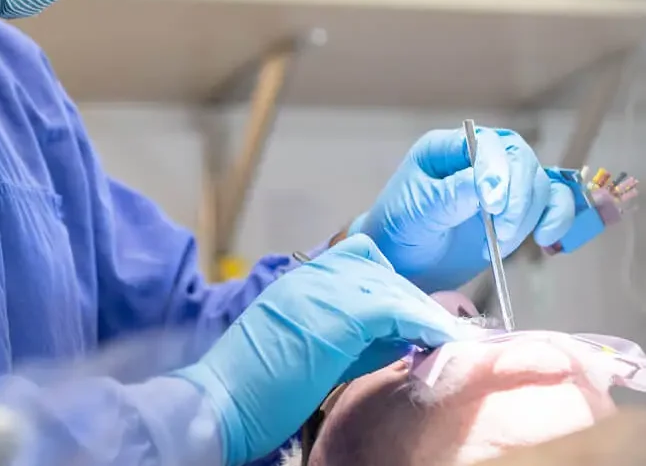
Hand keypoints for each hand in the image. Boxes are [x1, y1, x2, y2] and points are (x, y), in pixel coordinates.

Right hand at [174, 236, 462, 465]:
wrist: (219, 402)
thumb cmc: (253, 390)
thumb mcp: (302, 350)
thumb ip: (345, 335)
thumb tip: (393, 336)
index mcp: (296, 285)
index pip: (357, 260)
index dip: (388, 285)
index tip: (409, 314)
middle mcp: (308, 279)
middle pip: (378, 270)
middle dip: (410, 299)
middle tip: (437, 326)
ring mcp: (319, 292)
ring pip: (389, 286)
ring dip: (421, 310)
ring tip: (444, 333)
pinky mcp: (336, 317)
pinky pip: (394, 310)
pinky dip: (421, 322)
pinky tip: (438, 337)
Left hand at [353, 127, 575, 292]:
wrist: (404, 262)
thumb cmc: (400, 230)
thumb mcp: (417, 211)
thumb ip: (451, 195)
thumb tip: (488, 186)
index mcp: (447, 148)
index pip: (487, 145)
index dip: (497, 171)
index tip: (492, 205)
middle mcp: (479, 159)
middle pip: (521, 162)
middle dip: (517, 199)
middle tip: (502, 232)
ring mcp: (502, 184)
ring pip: (540, 185)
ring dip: (530, 217)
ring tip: (502, 244)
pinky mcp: (518, 210)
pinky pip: (553, 205)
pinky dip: (556, 220)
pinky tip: (545, 240)